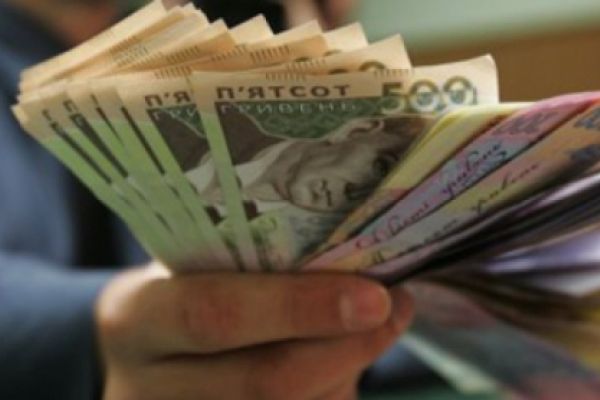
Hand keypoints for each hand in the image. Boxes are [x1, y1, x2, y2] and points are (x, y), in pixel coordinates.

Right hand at [96, 263, 413, 399]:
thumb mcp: (194, 267)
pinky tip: (344, 366)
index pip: (215, 314)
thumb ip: (255, 269)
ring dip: (347, 373)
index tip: (375, 296)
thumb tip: (356, 270)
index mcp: (134, 318)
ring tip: (376, 327)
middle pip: (263, 383)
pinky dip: (333, 395)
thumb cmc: (181, 292)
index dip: (300, 308)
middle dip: (344, 347)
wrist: (144, 357)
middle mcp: (143, 386)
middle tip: (396, 309)